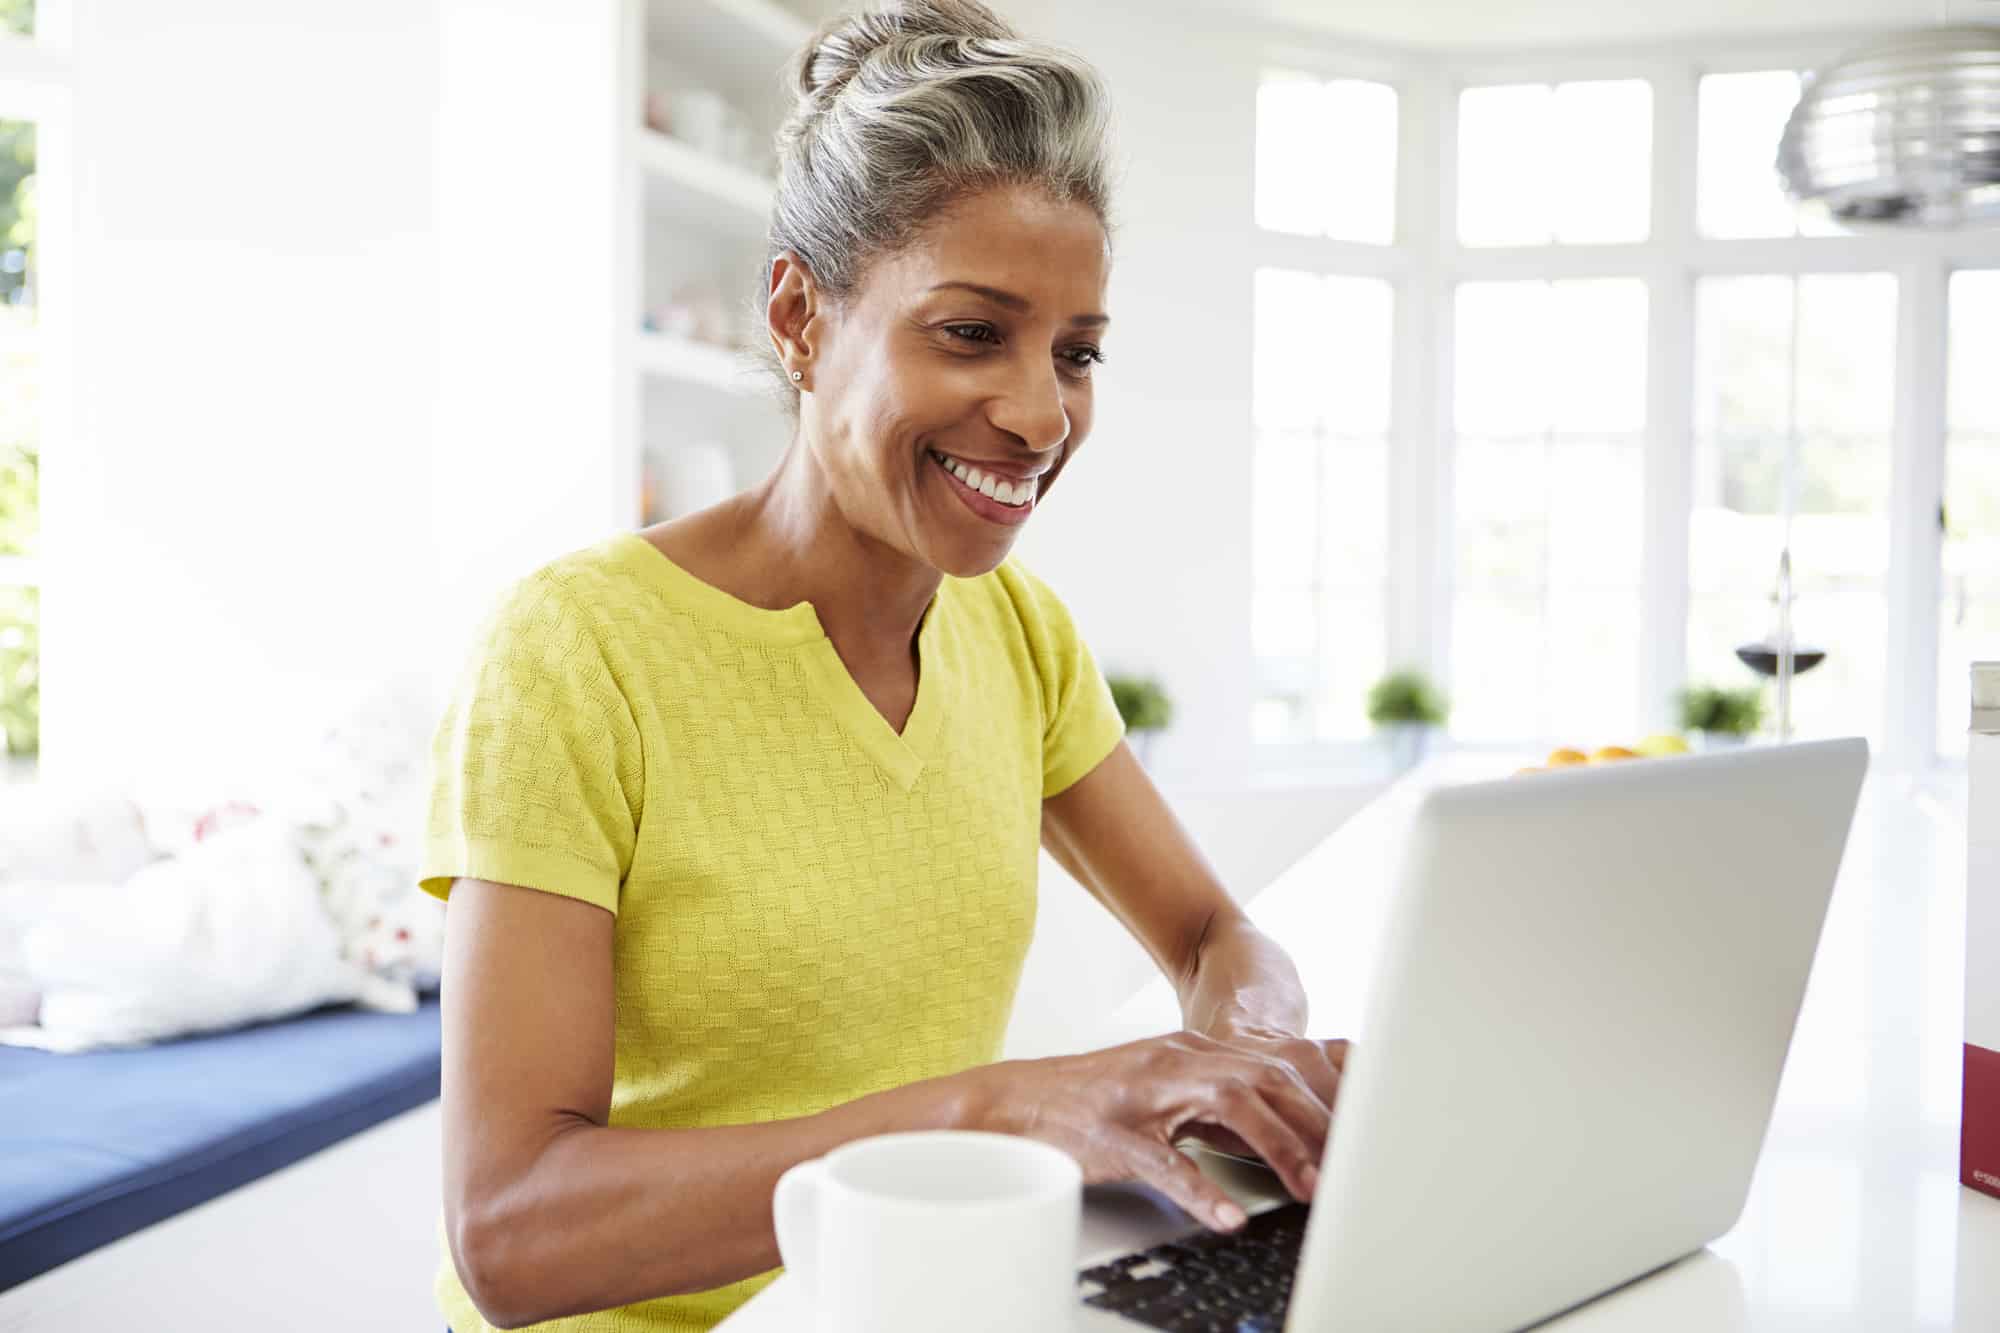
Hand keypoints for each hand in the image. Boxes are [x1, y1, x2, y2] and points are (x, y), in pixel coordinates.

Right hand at [963, 1029, 1350, 1232]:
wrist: (1018, 1100)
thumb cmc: (1094, 1103)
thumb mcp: (1167, 1090)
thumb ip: (1220, 1099)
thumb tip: (1286, 1126)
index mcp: (1194, 1053)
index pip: (1278, 1066)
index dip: (1326, 1101)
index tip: (1363, 1135)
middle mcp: (1177, 1060)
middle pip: (1268, 1078)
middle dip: (1318, 1124)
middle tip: (1352, 1169)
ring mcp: (1146, 1094)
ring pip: (1230, 1105)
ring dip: (1279, 1146)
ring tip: (1309, 1189)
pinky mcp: (1115, 1133)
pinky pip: (1165, 1162)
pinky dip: (1201, 1191)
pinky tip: (1227, 1217)